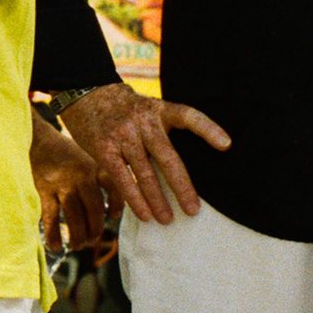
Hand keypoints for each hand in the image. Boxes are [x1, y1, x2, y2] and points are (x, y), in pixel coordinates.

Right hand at [30, 110, 110, 251]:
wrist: (35, 138)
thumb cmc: (63, 151)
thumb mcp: (86, 156)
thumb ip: (98, 175)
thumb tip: (110, 202)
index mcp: (95, 165)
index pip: (114, 188)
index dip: (118, 205)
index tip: (114, 216)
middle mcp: (81, 175)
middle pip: (95, 208)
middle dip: (96, 228)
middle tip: (93, 238)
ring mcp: (62, 183)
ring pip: (74, 216)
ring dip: (78, 235)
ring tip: (79, 245)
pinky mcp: (43, 189)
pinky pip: (50, 216)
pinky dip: (54, 234)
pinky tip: (57, 246)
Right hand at [58, 82, 230, 225]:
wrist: (86, 93)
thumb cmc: (123, 108)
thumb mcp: (147, 108)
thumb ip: (162, 129)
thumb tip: (185, 164)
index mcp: (159, 110)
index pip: (188, 116)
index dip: (208, 129)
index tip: (226, 145)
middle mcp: (143, 122)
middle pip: (168, 158)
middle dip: (182, 187)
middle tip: (193, 210)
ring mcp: (123, 135)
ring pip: (145, 173)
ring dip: (158, 200)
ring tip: (168, 219)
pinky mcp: (104, 149)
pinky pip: (123, 179)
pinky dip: (135, 199)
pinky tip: (144, 214)